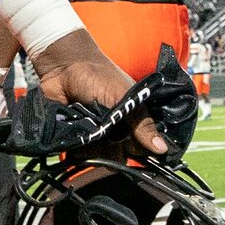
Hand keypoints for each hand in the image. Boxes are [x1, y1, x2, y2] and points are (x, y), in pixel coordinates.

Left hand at [30, 31, 167, 156]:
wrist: (62, 67)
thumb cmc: (98, 75)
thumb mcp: (125, 97)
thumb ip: (142, 123)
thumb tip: (162, 149)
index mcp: (132, 120)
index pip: (141, 147)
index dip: (139, 152)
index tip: (134, 150)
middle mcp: (114, 130)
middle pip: (119, 156)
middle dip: (115, 154)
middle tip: (109, 141)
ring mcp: (94, 134)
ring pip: (100, 157)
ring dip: (96, 152)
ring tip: (91, 135)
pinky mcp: (76, 136)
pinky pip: (80, 154)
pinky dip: (79, 151)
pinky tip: (78, 141)